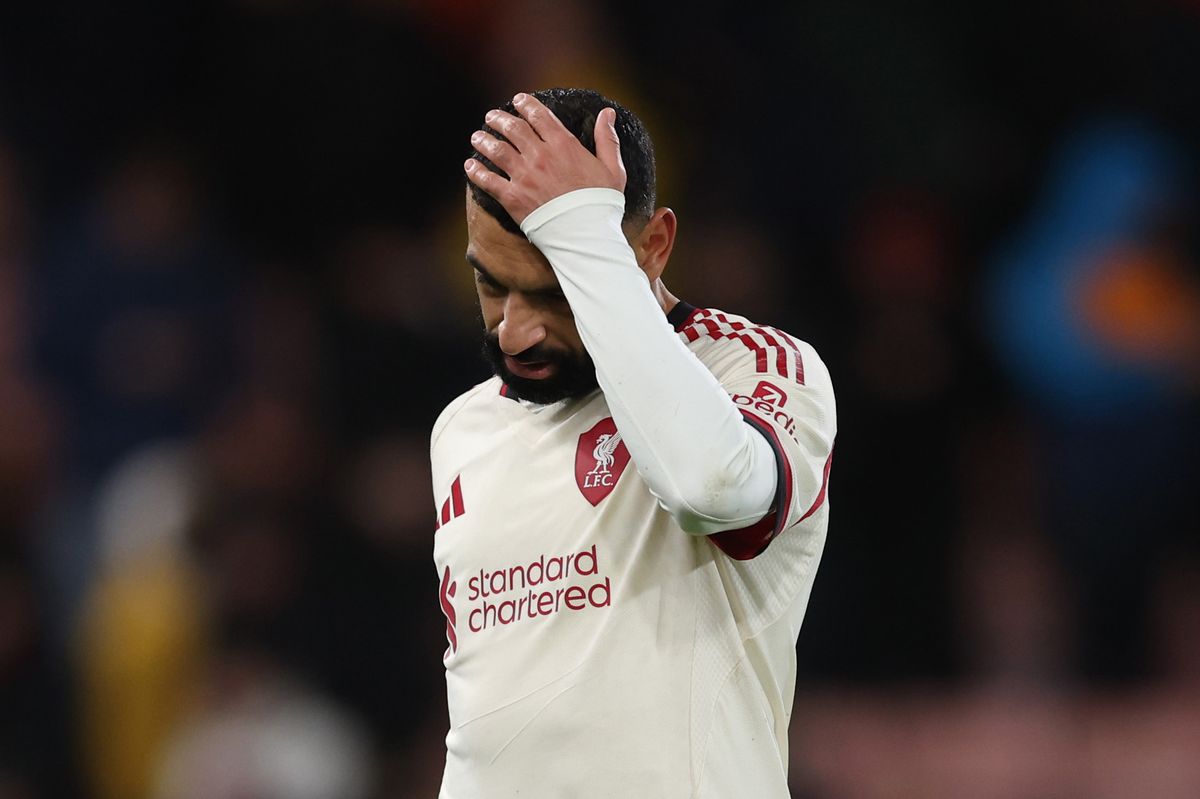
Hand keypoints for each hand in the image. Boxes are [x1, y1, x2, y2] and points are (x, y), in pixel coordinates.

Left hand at [464, 92, 625, 225]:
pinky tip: (469, 166)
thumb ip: (607, 139)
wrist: (585, 234)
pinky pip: (488, 181)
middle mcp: (540, 156)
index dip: (526, 104)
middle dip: (499, 119)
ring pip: (496, 150)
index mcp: (564, 145)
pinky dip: (476, 172)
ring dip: (484, 140)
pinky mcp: (512, 197)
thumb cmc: (601, 204)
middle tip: (491, 116)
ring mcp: (524, 176)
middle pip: (513, 129)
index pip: (539, 116)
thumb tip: (608, 113)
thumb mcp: (613, 169)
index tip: (517, 100)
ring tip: (477, 136)